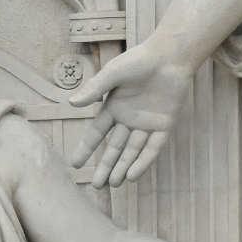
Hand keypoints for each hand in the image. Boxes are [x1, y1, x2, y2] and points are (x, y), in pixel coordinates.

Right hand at [68, 45, 197, 186]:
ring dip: (123, 167)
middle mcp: (129, 118)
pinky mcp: (165, 124)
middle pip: (114, 148)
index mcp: (114, 106)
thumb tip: (71, 103)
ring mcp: (147, 123)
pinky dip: (143, 161)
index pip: (97, 133)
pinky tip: (133, 176)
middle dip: (105, 166)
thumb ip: (95, 89)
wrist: (170, 55)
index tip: (75, 165)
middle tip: (95, 186)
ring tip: (112, 184)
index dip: (86, 148)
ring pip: (132, 151)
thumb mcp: (113, 74)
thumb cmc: (140, 60)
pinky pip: (153, 147)